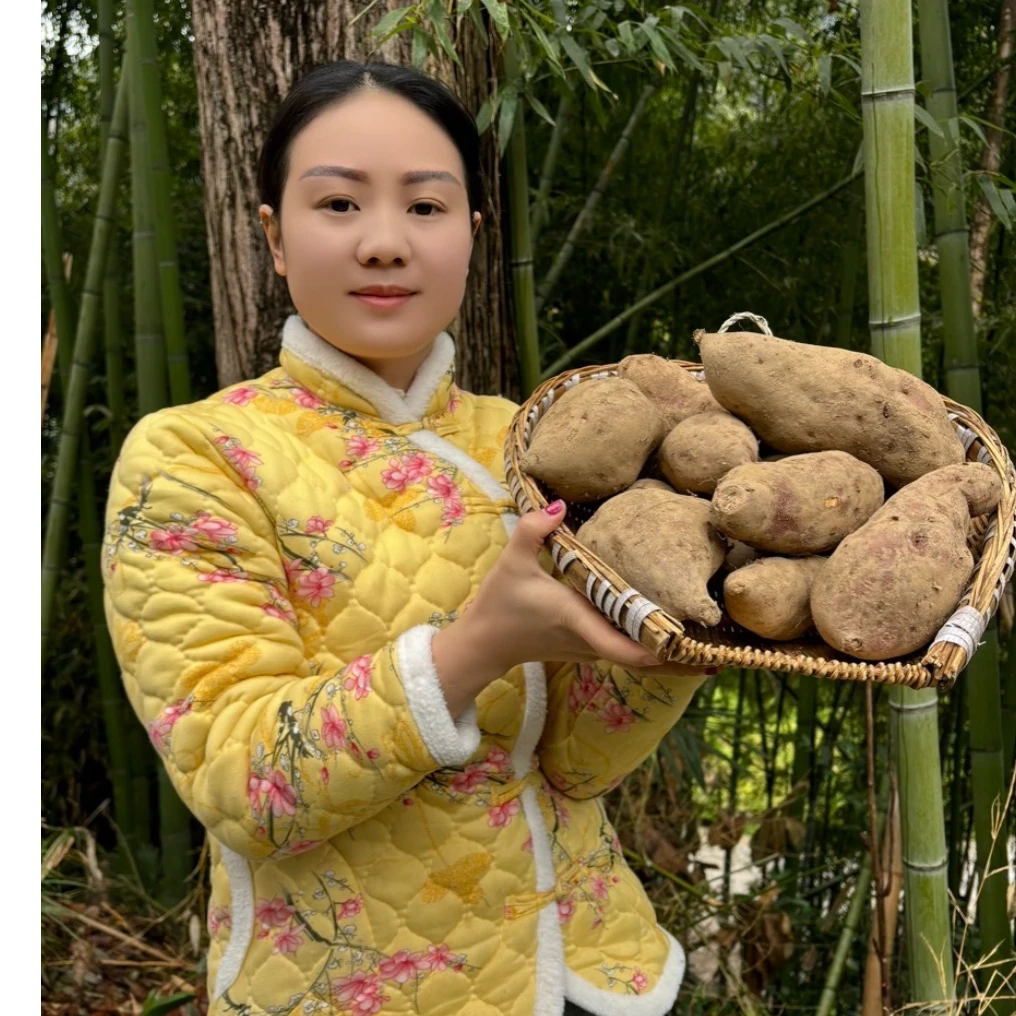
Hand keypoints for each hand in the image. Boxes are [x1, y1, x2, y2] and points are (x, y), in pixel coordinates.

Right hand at [432, 500, 713, 716]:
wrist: (482, 644)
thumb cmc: (499, 604)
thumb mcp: (512, 561)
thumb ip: (533, 529)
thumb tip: (560, 503)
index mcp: (579, 619)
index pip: (627, 648)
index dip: (662, 651)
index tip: (694, 645)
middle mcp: (591, 640)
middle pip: (647, 660)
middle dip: (683, 658)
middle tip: (726, 652)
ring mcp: (590, 649)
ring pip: (640, 660)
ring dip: (673, 657)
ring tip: (712, 649)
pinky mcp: (587, 648)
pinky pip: (628, 653)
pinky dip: (653, 652)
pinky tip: (675, 641)